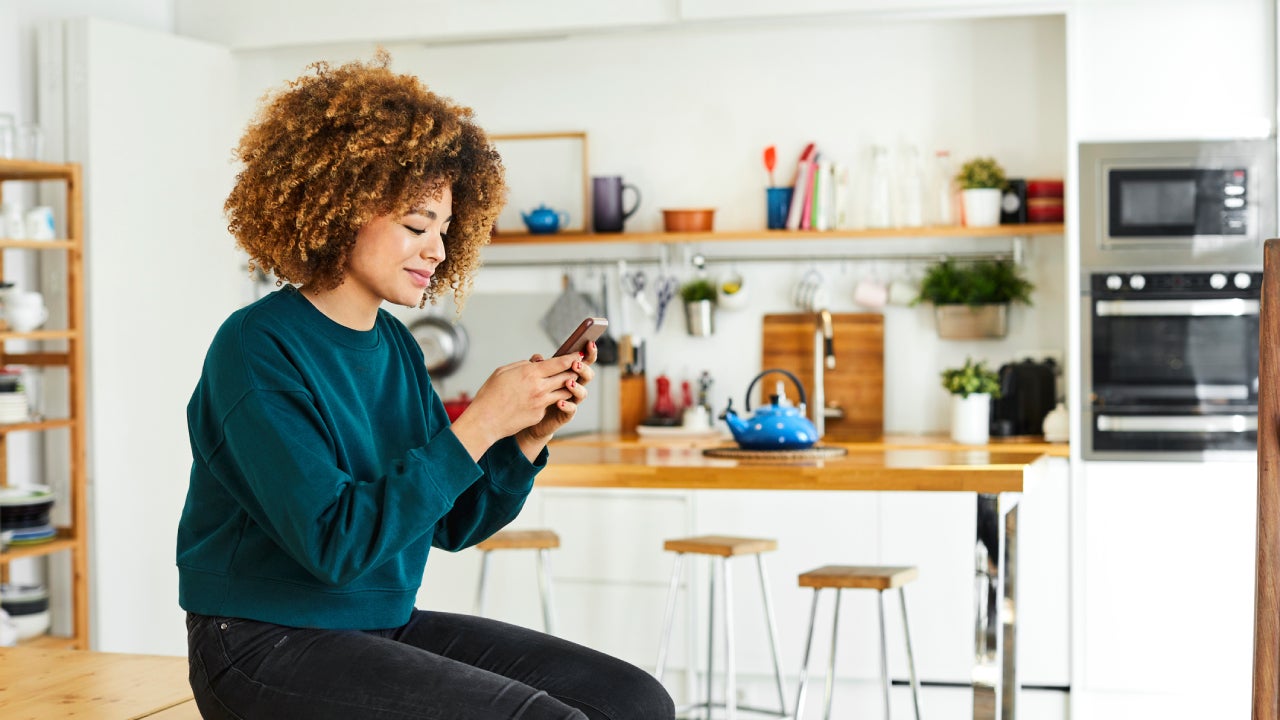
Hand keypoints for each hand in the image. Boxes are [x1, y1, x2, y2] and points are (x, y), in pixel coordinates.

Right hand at [450, 351, 582, 459]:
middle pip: (567, 377)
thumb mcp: (503, 371)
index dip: (572, 358)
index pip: (559, 363)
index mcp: (530, 373)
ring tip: (566, 382)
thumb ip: (523, 365)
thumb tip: (536, 363)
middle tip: (576, 367)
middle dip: (573, 371)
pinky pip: (551, 403)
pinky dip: (552, 399)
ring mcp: (541, 403)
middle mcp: (539, 388)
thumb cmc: (490, 393)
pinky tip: (546, 397)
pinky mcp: (540, 414)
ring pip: (564, 392)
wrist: (486, 420)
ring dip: (567, 386)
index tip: (579, 355)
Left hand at [519, 341, 597, 443]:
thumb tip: (538, 358)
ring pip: (582, 392)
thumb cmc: (532, 392)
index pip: (583, 360)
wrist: (527, 415)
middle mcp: (574, 385)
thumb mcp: (534, 375)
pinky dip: (567, 405)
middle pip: (587, 375)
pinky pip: (571, 410)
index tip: (589, 343)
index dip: (589, 352)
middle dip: (584, 368)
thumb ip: (538, 366)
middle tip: (576, 364)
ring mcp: (571, 400)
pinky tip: (559, 402)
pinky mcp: (566, 414)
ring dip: (577, 386)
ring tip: (568, 382)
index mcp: (569, 373)